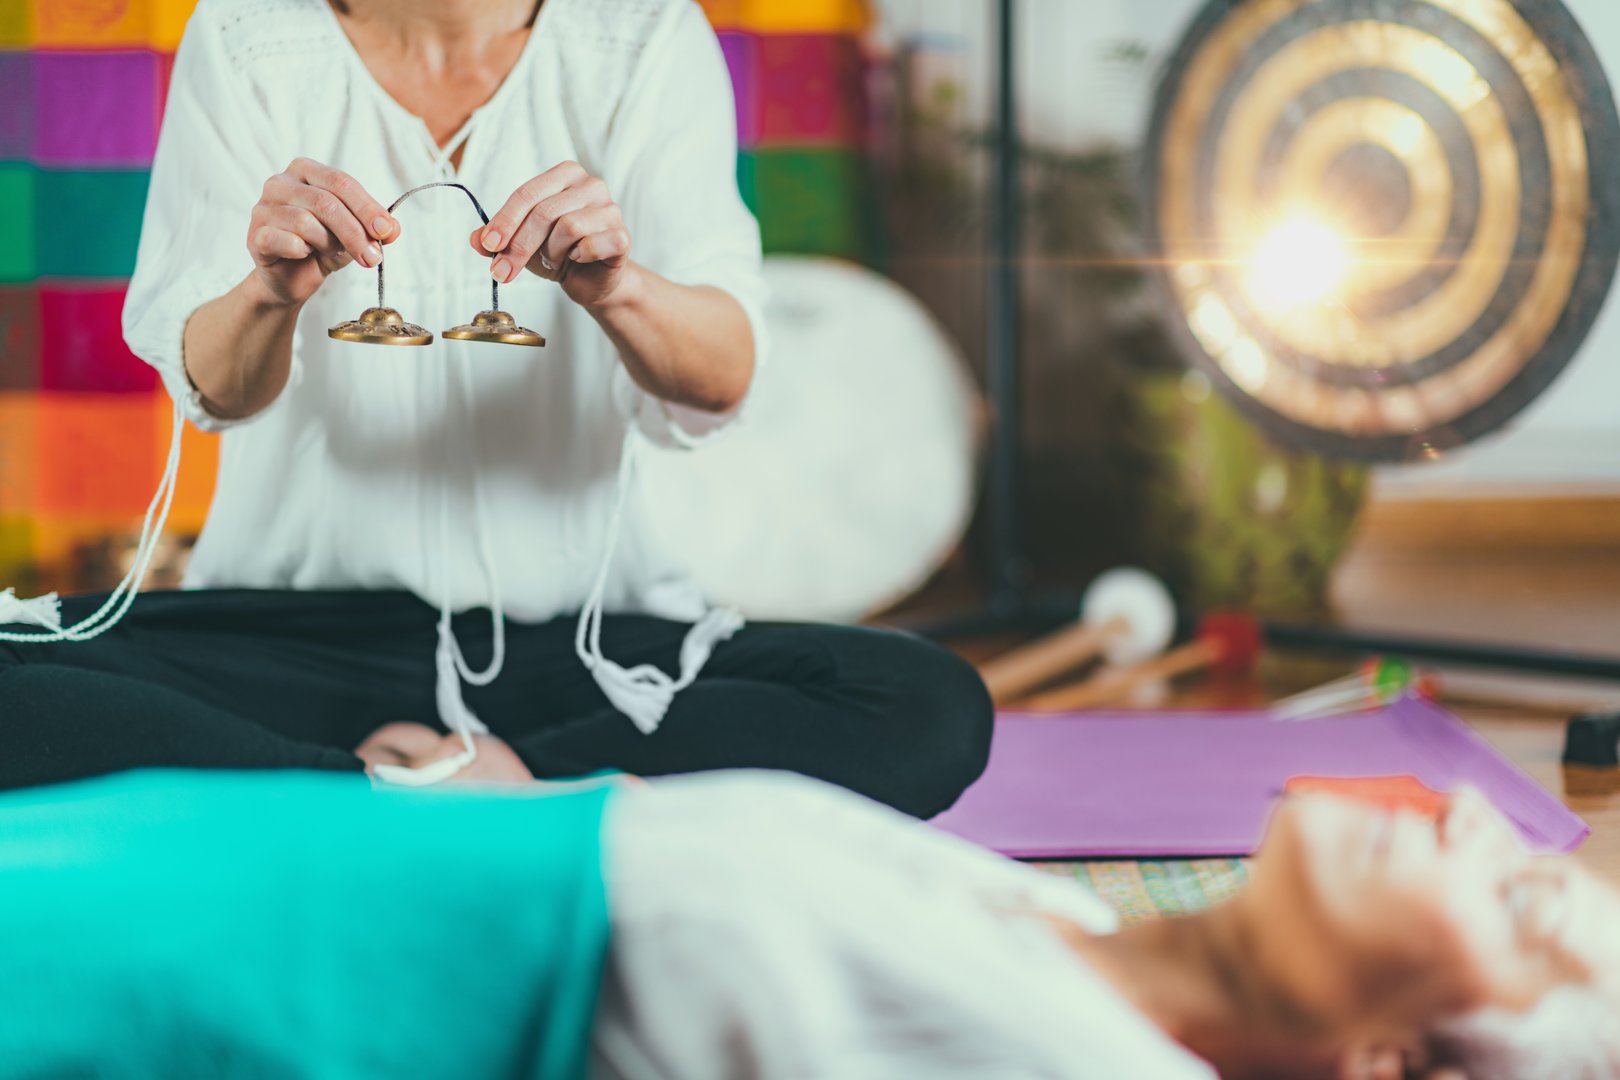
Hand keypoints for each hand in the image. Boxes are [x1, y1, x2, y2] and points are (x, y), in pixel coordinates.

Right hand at [247, 157, 398, 306]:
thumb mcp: (355, 235)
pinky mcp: (255, 234)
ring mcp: (263, 207)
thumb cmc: (322, 248)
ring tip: (332, 253)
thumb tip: (393, 229)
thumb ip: (374, 228)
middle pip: (326, 202)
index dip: (367, 207)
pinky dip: (301, 250)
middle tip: (372, 257)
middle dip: (355, 233)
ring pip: (305, 222)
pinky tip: (305, 254)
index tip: (386, 231)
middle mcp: (281, 183)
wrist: (292, 278)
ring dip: (329, 244)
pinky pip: (283, 240)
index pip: (341, 182)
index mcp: (307, 171)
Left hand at [471, 161, 632, 309]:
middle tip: (503, 271)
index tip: (488, 245)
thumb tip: (475, 239)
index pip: (527, 193)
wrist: (592, 281)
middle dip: (519, 246)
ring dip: (552, 253)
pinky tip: (577, 259)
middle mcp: (590, 185)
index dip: (504, 220)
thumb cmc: (559, 254)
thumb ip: (498, 239)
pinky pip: (591, 244)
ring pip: (567, 227)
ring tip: (554, 260)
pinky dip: (578, 256)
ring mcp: (610, 209)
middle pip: (544, 212)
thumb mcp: (521, 244)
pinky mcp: (622, 235)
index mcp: (565, 175)